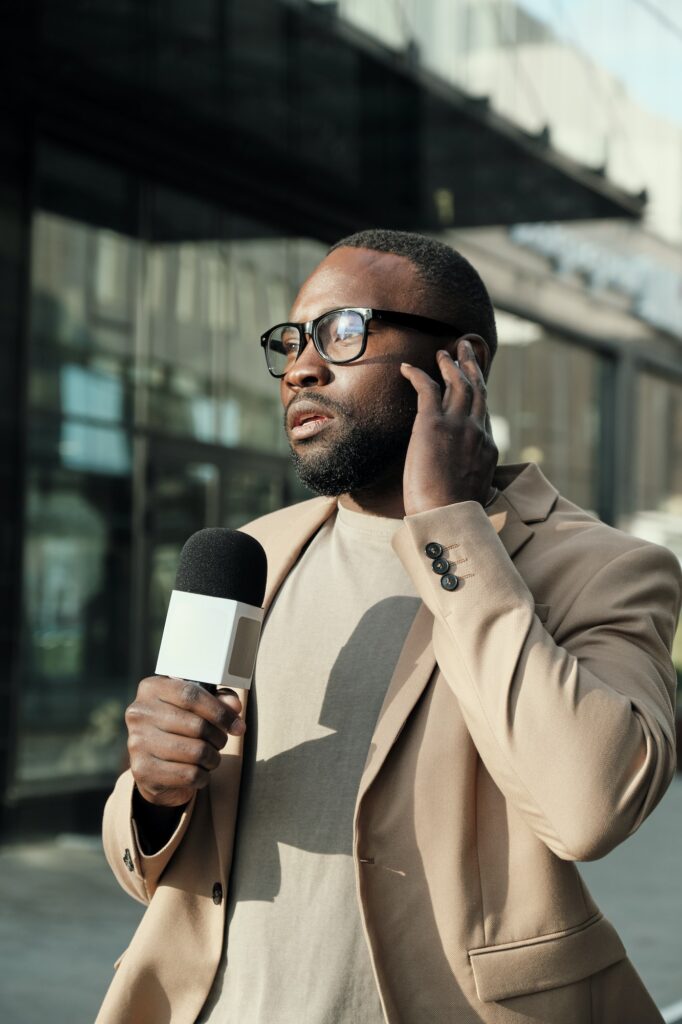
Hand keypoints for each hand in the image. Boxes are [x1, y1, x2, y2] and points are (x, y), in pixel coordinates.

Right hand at [125, 676, 244, 807]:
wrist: (154, 766)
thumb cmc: (179, 728)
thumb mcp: (198, 707)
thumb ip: (219, 700)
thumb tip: (234, 706)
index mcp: (151, 689)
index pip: (191, 695)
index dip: (220, 711)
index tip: (237, 725)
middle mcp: (139, 713)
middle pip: (197, 725)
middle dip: (218, 737)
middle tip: (221, 742)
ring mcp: (137, 742)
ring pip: (196, 752)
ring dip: (212, 758)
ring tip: (210, 757)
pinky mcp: (142, 770)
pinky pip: (189, 774)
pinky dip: (202, 776)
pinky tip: (198, 772)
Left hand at [400, 337, 497, 515]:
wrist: (448, 516)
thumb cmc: (454, 515)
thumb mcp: (472, 496)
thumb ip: (471, 482)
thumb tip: (464, 490)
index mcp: (487, 448)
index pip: (482, 414)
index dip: (477, 395)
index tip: (472, 383)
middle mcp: (476, 430)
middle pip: (477, 389)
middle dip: (472, 366)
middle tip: (467, 349)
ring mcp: (457, 424)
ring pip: (457, 383)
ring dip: (450, 364)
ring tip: (444, 352)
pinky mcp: (433, 423)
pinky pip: (428, 388)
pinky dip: (418, 374)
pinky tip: (407, 368)